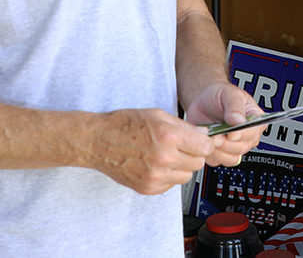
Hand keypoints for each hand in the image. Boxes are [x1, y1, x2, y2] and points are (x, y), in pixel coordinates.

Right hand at [87, 108, 216, 194]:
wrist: (97, 141)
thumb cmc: (123, 125)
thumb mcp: (156, 114)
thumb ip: (183, 126)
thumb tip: (203, 133)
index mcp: (167, 136)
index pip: (205, 147)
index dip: (205, 143)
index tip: (201, 141)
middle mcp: (163, 158)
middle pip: (198, 163)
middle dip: (194, 155)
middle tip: (182, 147)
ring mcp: (155, 176)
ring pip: (186, 176)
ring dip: (182, 167)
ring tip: (167, 156)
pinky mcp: (148, 188)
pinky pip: (171, 185)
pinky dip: (168, 176)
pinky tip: (155, 164)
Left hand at [184, 81, 265, 166]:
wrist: (202, 100)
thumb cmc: (219, 95)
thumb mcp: (230, 94)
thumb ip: (235, 107)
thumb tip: (239, 121)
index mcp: (254, 120)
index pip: (254, 133)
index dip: (243, 135)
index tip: (231, 133)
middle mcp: (246, 136)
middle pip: (242, 148)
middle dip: (227, 144)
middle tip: (216, 135)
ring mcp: (233, 145)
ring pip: (231, 159)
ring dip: (218, 151)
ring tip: (210, 137)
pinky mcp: (219, 152)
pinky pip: (217, 161)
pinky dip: (210, 154)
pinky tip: (206, 141)